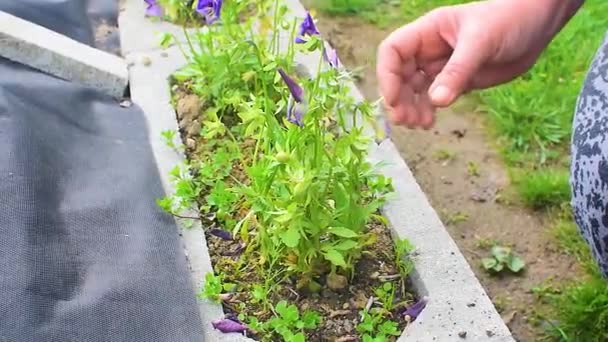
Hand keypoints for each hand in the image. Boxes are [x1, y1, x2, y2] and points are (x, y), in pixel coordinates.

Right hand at [376, 0, 582, 127]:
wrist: (540, 24)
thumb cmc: (510, 20)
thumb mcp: (482, 43)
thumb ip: (457, 72)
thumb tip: (435, 101)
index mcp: (428, 31)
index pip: (392, 51)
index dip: (387, 75)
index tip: (394, 99)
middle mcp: (429, 49)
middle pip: (399, 75)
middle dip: (398, 98)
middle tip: (406, 121)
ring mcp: (442, 66)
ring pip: (413, 90)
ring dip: (411, 108)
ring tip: (421, 125)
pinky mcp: (457, 81)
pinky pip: (433, 98)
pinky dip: (427, 111)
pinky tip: (430, 122)